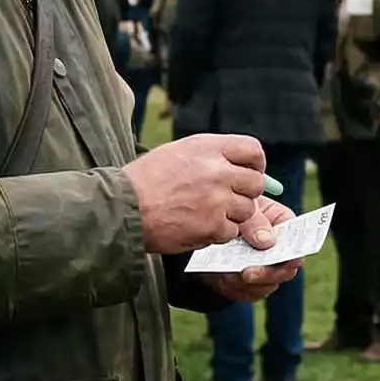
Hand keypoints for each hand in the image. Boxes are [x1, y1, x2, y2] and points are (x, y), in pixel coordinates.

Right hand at [125, 133, 267, 253]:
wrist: (123, 208)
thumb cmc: (146, 180)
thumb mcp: (178, 153)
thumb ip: (212, 156)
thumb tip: (244, 167)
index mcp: (208, 147)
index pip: (253, 151)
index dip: (255, 165)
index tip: (247, 174)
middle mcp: (217, 170)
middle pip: (255, 183)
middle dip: (245, 193)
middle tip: (226, 199)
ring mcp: (217, 199)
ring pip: (247, 209)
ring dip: (231, 215)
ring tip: (205, 213)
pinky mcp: (213, 225)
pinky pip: (231, 231)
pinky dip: (218, 233)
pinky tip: (197, 226)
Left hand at [196, 201, 301, 301]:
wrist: (207, 230)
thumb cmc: (228, 210)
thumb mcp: (238, 209)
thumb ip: (253, 221)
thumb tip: (267, 240)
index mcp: (282, 224)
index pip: (296, 239)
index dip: (295, 251)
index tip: (289, 260)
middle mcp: (278, 249)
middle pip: (285, 268)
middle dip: (267, 273)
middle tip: (247, 274)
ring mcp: (266, 269)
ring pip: (267, 284)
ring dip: (247, 283)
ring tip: (227, 275)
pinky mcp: (251, 284)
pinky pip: (248, 293)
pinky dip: (235, 289)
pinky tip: (222, 279)